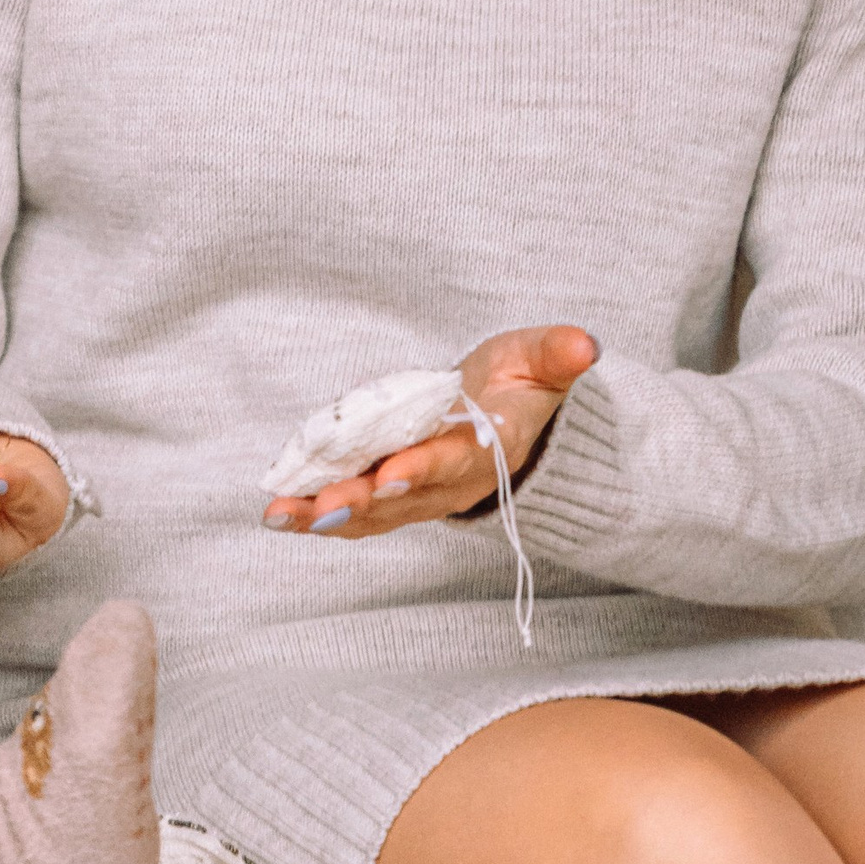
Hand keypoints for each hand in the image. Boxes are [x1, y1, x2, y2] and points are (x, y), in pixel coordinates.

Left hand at [263, 325, 597, 540]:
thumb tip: (585, 345)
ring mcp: (418, 496)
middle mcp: (450, 482)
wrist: (511, 424)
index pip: (454, 460)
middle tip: (319, 506)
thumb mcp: (541, 362)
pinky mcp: (391, 498)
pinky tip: (279, 515)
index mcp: (486, 447)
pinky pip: (356, 513)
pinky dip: (317, 518)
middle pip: (402, 497)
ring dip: (325, 517)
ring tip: (281, 515)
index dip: (422, 469)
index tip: (388, 474)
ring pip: (371, 513)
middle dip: (359, 503)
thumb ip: (557, 354)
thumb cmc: (520, 387)